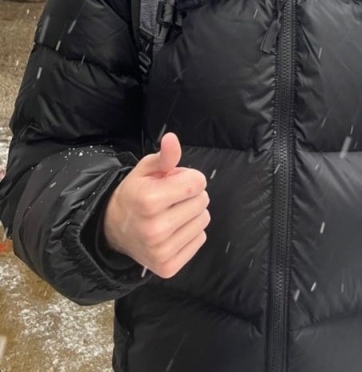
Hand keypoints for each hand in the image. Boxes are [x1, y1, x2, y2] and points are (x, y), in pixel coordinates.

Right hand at [104, 132, 209, 278]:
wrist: (114, 230)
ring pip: (203, 221)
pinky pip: (200, 239)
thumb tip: (172, 139)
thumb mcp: (145, 170)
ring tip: (173, 213)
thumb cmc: (134, 195)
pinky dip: (191, 232)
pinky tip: (173, 230)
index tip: (175, 181)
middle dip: (191, 195)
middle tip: (172, 198)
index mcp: (149, 200)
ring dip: (192, 214)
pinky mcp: (168, 267)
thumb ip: (164, 156)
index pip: (197, 182)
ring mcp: (162, 251)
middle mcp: (156, 228)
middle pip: (202, 201)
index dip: (189, 177)